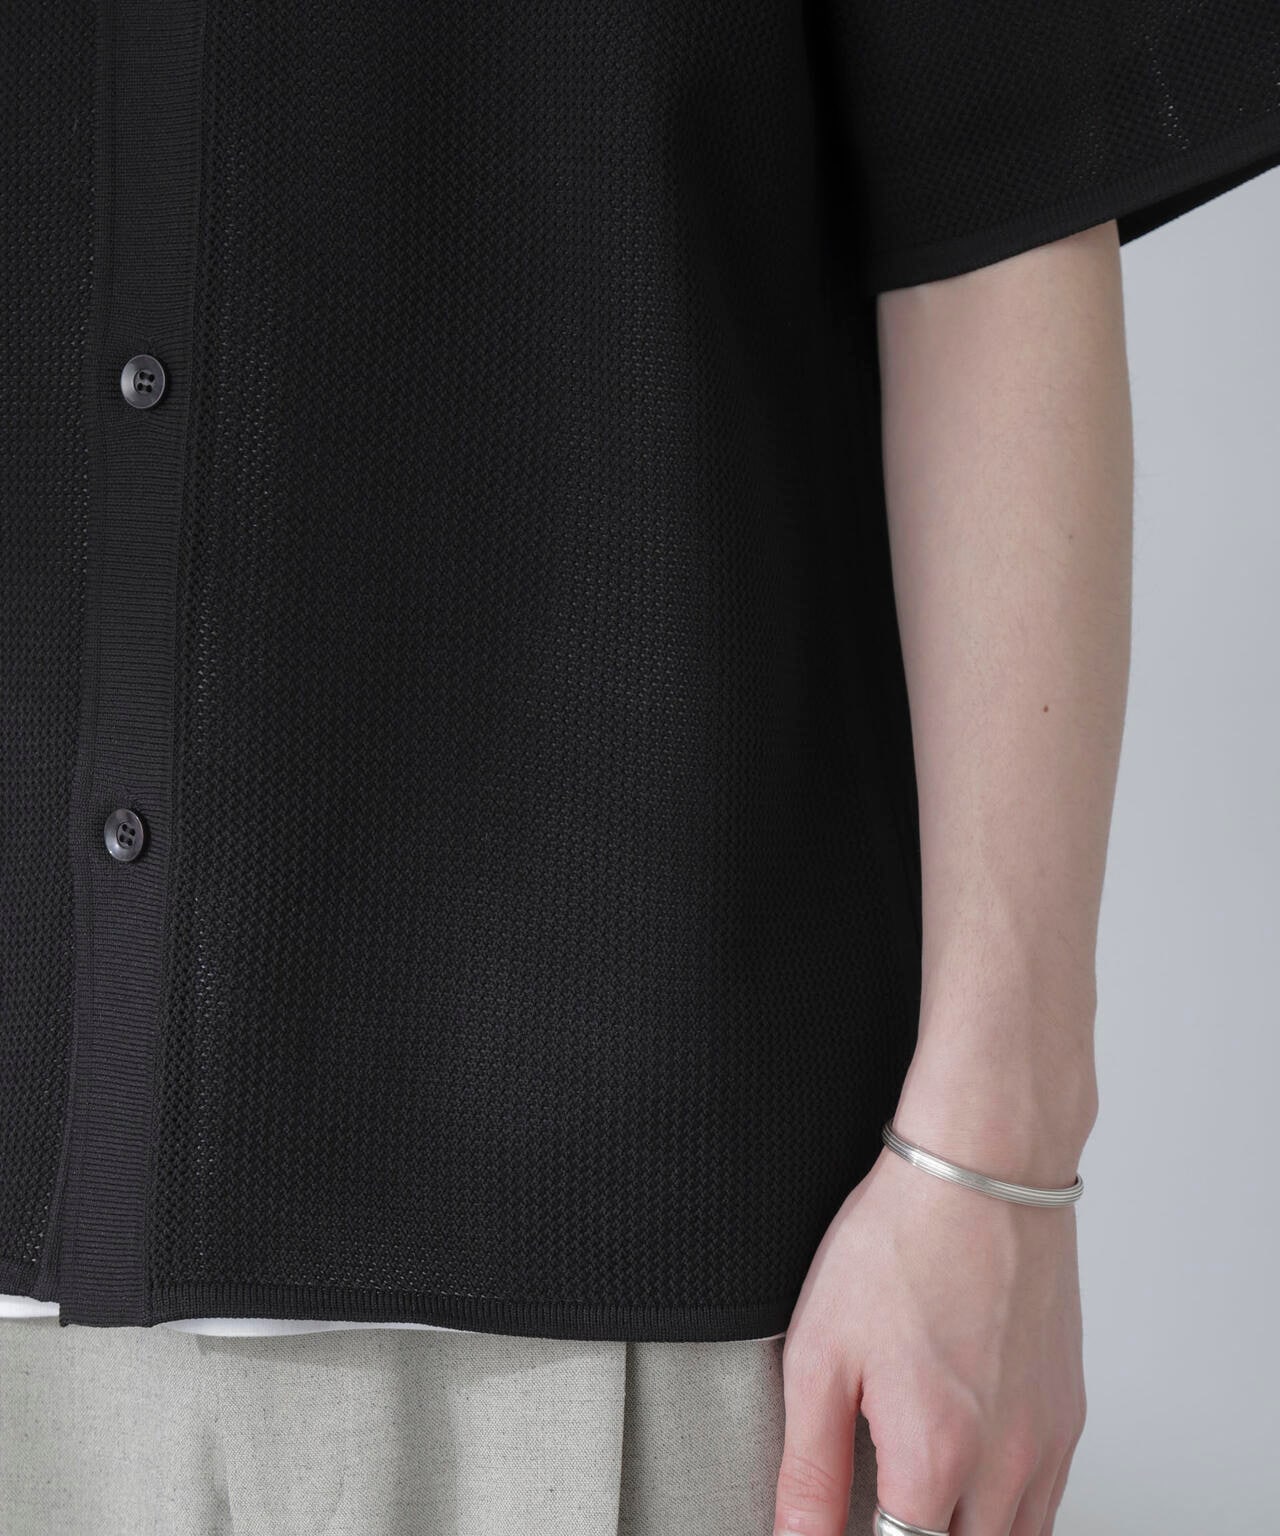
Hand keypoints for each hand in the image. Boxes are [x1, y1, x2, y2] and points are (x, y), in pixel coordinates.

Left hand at [772, 1144, 1085, 1534]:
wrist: (983, 1168)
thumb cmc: (902, 1240)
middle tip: (880, 1500)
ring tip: (919, 1496)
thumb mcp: (820, 1352)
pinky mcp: (1069, 1411)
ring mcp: (1047, 1439)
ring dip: (964, 1533)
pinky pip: (1047, 1500)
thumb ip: (810, 1467)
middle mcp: (1005, 1463)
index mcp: (934, 1456)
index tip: (843, 1523)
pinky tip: (967, 1475)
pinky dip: (1007, 1510)